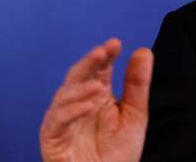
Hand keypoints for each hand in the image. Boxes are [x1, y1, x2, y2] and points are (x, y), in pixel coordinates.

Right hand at [40, 38, 153, 161]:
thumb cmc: (118, 152)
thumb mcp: (134, 115)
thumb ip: (136, 84)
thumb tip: (143, 51)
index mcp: (97, 93)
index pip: (98, 68)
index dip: (105, 54)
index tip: (115, 44)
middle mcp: (77, 102)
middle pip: (78, 75)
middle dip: (88, 63)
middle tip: (101, 52)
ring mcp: (63, 118)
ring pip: (64, 95)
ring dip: (80, 88)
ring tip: (98, 87)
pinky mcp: (52, 136)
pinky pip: (56, 120)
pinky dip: (70, 112)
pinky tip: (88, 107)